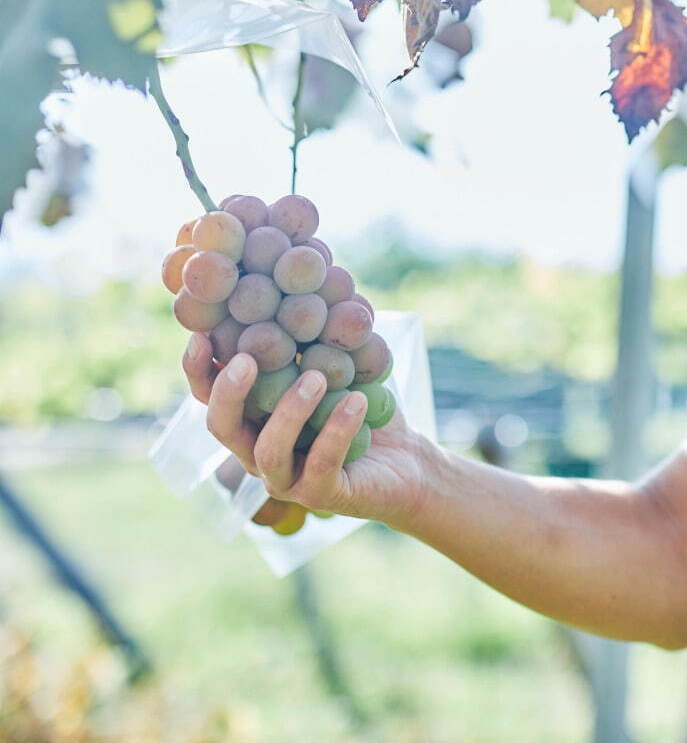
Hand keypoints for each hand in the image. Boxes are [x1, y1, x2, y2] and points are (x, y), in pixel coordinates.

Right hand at [183, 333, 439, 530]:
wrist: (407, 460)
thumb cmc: (364, 405)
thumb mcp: (338, 362)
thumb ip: (312, 333)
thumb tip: (305, 274)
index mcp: (252, 417)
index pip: (208, 395)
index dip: (197, 368)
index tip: (201, 333)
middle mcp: (257, 450)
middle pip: (220, 426)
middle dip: (227, 391)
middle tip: (247, 358)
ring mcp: (286, 478)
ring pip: (267, 450)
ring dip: (289, 410)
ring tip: (316, 377)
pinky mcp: (321, 495)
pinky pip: (322, 463)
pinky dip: (338, 429)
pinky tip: (358, 401)